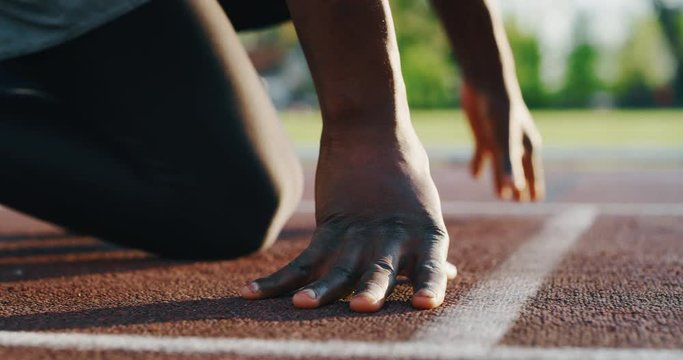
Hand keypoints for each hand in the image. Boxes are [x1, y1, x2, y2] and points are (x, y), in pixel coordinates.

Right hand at [241, 133, 456, 311]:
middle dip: (369, 290)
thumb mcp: (426, 212)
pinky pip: (305, 257)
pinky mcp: (330, 225)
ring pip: (337, 267)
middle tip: (361, 306)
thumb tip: (449, 273)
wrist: (372, 130)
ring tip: (302, 304)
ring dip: (319, 289)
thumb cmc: (408, 175)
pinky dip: (279, 278)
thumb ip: (429, 248)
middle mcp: (391, 237)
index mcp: (424, 234)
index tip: (425, 304)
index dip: (429, 284)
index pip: (430, 266)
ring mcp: (358, 232)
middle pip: (379, 269)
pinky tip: (253, 293)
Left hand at [461, 83, 544, 200]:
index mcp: (526, 145)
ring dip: (500, 179)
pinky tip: (474, 175)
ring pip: (501, 164)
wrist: (485, 84)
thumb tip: (514, 191)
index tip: (535, 201)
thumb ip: (508, 166)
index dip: (533, 186)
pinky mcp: (483, 134)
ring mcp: (498, 139)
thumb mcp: (504, 141)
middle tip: (520, 203)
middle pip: (518, 170)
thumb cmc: (499, 112)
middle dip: (519, 186)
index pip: (533, 172)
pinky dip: (479, 164)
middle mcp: (514, 143)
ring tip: (501, 196)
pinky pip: (482, 153)